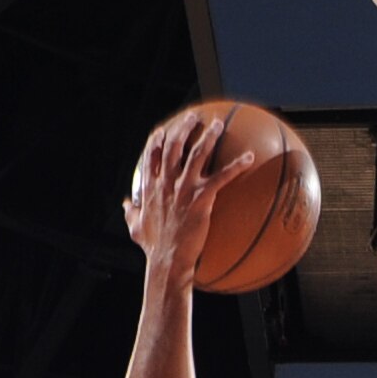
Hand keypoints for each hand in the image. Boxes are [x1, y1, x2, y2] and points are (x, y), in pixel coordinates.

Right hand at [123, 113, 264, 289]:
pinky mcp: (200, 199)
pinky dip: (236, 166)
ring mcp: (183, 189)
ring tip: (218, 124)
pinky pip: (222, 178)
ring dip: (208, 136)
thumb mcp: (135, 227)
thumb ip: (131, 212)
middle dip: (183, 128)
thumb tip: (126, 204)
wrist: (167, 260)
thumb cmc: (153, 247)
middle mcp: (166, 182)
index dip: (158, 138)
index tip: (164, 129)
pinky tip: (250, 158)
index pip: (151, 154)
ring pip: (196, 154)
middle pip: (174, 146)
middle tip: (194, 117)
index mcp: (151, 187)